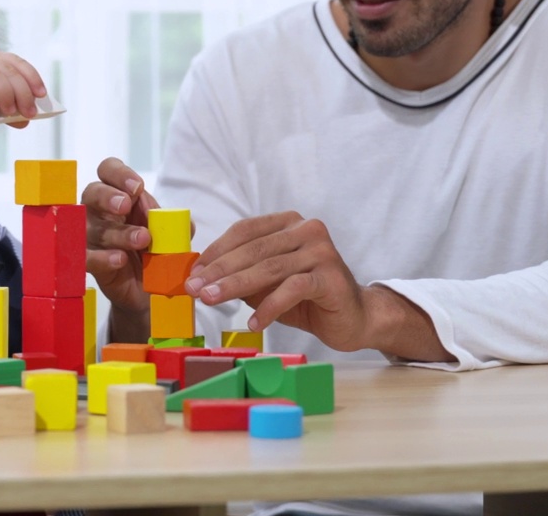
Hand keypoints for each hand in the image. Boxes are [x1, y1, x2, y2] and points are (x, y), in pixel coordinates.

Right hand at [82, 158, 162, 316]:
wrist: (150, 288)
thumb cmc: (154, 251)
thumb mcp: (169, 234)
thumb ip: (173, 223)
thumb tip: (174, 220)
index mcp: (118, 195)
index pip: (108, 171)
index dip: (119, 174)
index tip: (137, 187)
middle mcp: (98, 211)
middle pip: (92, 192)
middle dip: (108, 197)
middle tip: (126, 206)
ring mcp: (90, 236)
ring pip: (94, 227)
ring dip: (118, 232)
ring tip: (142, 239)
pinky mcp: (88, 262)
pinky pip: (86, 257)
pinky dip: (103, 257)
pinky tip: (120, 259)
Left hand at [185, 211, 374, 351]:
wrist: (355, 318)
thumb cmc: (306, 298)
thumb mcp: (266, 283)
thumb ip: (241, 274)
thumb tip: (201, 279)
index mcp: (288, 223)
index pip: (244, 231)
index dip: (216, 251)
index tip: (193, 272)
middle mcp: (306, 230)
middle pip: (253, 249)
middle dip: (219, 270)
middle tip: (194, 288)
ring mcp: (321, 251)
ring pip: (269, 267)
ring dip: (235, 286)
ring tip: (211, 301)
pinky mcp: (331, 277)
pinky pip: (292, 289)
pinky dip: (269, 307)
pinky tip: (253, 324)